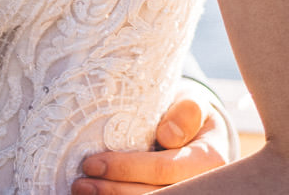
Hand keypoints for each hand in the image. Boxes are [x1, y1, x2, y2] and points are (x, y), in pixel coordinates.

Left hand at [70, 91, 227, 193]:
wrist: (196, 129)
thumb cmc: (188, 113)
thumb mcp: (192, 102)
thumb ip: (187, 112)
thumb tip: (167, 135)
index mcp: (208, 159)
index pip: (162, 169)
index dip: (126, 169)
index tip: (92, 163)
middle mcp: (199, 183)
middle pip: (153, 194)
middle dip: (113, 191)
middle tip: (80, 184)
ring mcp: (185, 191)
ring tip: (82, 190)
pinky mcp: (169, 193)